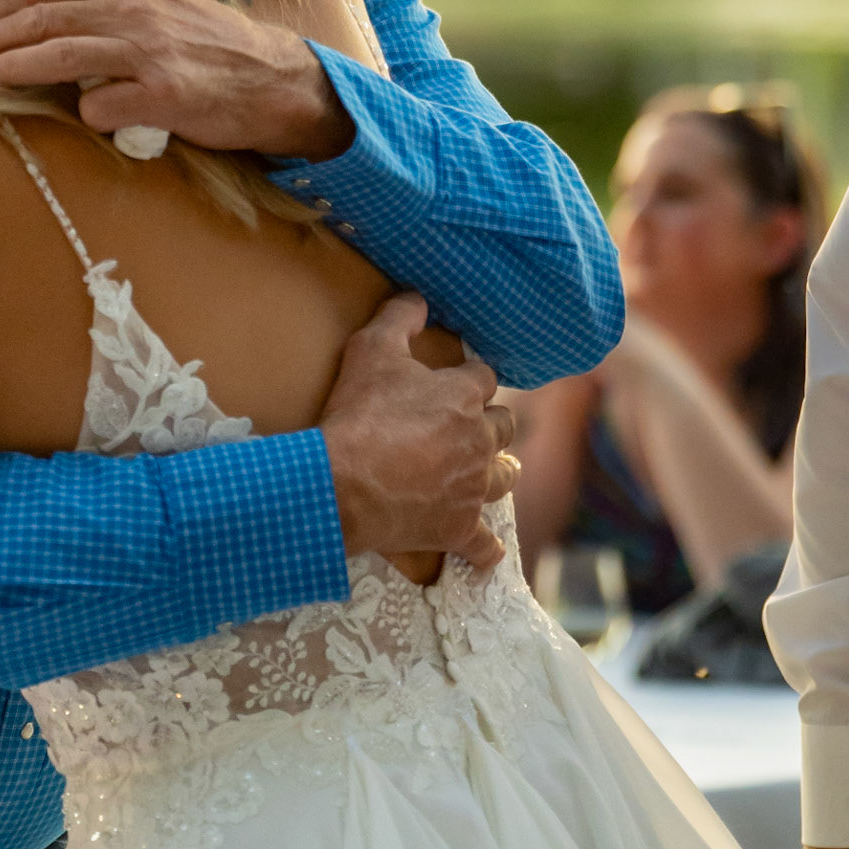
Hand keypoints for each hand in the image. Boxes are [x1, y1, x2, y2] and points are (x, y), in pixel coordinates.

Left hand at [0, 0, 355, 162]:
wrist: (275, 80)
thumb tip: (40, 22)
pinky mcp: (165, 93)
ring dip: (14, 65)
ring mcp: (149, 50)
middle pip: (43, 17)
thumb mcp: (155, 9)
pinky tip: (80, 119)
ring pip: (63, 52)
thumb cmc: (208, 50)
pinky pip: (107, 105)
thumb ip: (104, 9)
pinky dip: (87, 113)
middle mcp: (134, 8)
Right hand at [317, 294, 515, 569]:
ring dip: (499, 472)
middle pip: (504, 427)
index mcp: (464, 396)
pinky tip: (485, 553)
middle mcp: (480, 440)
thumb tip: (417, 295)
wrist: (342, 483)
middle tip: (471, 428)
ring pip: (505, 478)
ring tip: (491, 472)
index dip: (471, 379)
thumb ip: (398, 318)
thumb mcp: (370, 350)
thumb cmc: (358, 414)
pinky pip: (484, 545)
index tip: (459, 384)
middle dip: (491, 425)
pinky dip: (484, 549)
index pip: (485, 378)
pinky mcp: (459, 528)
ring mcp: (473, 488)